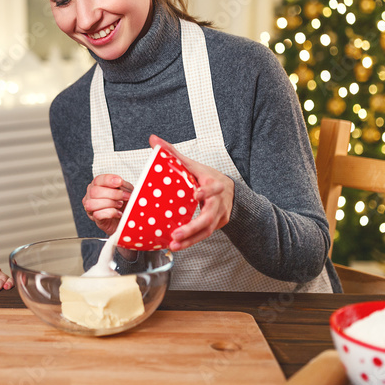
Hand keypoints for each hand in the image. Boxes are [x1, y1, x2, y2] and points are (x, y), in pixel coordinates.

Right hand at [82, 174, 134, 234]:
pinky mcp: (96, 220)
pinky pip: (98, 215)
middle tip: (125, 196)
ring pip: (92, 204)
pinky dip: (110, 213)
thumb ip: (123, 186)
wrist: (126, 219)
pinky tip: (118, 213)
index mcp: (97, 186)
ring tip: (120, 204)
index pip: (98, 180)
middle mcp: (90, 196)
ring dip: (110, 203)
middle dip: (113, 193)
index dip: (108, 180)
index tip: (119, 181)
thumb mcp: (125, 191)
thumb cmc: (123, 203)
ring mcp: (91, 209)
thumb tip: (122, 182)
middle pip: (94, 191)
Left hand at [150, 135, 233, 250]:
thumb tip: (153, 139)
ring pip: (206, 231)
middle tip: (177, 234)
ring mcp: (218, 216)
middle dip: (193, 227)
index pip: (213, 187)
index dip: (206, 191)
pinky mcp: (215, 226)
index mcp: (214, 184)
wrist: (231, 193)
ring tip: (174, 245)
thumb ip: (172, 153)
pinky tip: (176, 246)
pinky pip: (203, 236)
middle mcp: (218, 202)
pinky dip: (190, 242)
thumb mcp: (193, 164)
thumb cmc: (207, 177)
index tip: (197, 194)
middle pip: (208, 216)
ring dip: (190, 240)